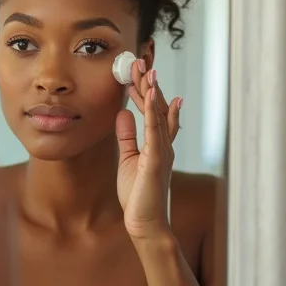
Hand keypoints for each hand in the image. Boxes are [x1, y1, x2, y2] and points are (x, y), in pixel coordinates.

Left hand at [115, 60, 181, 241]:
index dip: (146, 91)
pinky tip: (150, 95)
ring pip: (159, 114)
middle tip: (140, 62)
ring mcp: (162, 151)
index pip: (153, 111)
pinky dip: (153, 111)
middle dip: (149, 84)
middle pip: (158, 107)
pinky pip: (155, 130)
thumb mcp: (127, 158)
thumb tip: (122, 113)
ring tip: (148, 70)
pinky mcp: (156, 160)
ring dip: (153, 91)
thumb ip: (127, 136)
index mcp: (156, 143)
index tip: (137, 73)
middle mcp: (163, 144)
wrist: (144, 223)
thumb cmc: (137, 194)